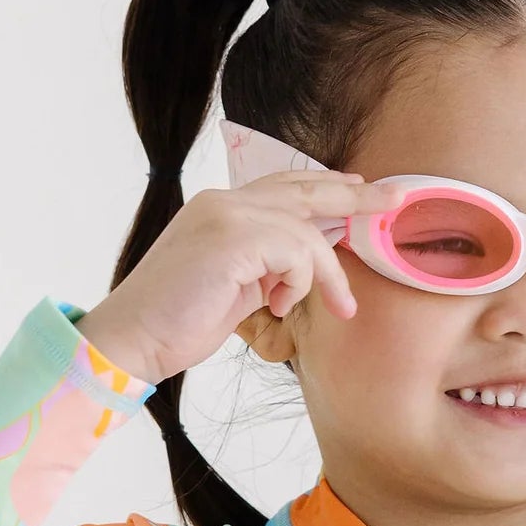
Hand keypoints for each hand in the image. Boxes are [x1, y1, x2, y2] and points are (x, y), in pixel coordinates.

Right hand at [78, 171, 405, 381]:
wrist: (132, 339)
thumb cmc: (176, 323)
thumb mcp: (233, 287)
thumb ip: (263, 268)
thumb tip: (299, 273)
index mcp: (218, 208)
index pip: (283, 186)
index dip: (323, 187)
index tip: (357, 189)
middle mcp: (223, 202)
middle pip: (303, 187)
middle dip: (353, 194)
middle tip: (393, 198)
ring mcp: (226, 216)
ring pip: (306, 230)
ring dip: (328, 273)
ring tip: (336, 306)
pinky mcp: (233, 239)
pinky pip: (296, 252)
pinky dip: (300, 282)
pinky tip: (279, 306)